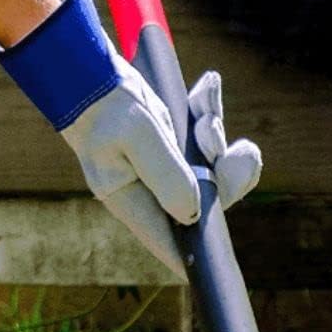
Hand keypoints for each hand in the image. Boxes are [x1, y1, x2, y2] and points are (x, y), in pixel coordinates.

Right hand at [0, 0, 260, 278]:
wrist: (88, 67)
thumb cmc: (105, 102)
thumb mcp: (137, 134)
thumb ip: (166, 174)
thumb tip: (193, 215)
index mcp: (130, 199)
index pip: (167, 242)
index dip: (196, 255)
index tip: (219, 264)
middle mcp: (146, 189)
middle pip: (201, 204)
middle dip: (227, 177)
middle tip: (243, 152)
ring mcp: (158, 167)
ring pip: (207, 168)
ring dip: (216, 135)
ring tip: (207, 102)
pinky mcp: (166, 143)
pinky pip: (201, 141)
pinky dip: (208, 115)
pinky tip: (207, 89)